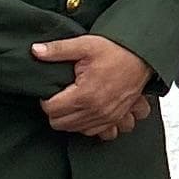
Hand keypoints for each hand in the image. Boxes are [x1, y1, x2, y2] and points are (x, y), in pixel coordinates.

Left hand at [32, 31, 154, 135]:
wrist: (143, 56)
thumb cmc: (116, 50)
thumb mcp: (84, 45)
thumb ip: (57, 50)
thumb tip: (36, 50)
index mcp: (85, 94)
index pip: (51, 109)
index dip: (45, 99)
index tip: (50, 90)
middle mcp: (96, 110)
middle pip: (60, 123)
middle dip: (55, 111)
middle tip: (59, 96)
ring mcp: (107, 117)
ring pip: (75, 130)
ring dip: (70, 119)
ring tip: (72, 102)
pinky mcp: (116, 119)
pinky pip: (95, 133)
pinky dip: (87, 125)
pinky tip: (86, 111)